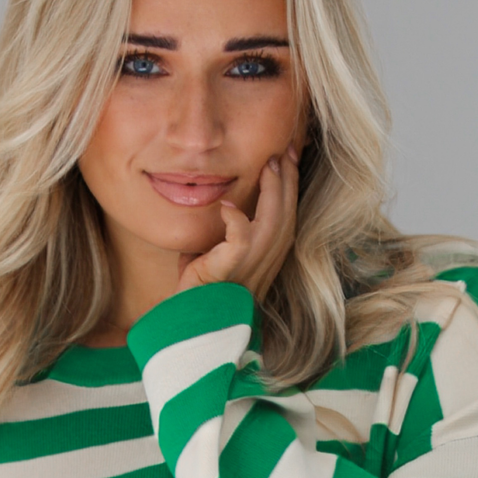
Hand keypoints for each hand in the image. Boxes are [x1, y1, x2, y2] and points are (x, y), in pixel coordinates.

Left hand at [175, 145, 299, 302]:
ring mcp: (250, 272)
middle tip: (285, 149)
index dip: (290, 186)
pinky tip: (229, 206)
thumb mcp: (214, 254)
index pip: (286, 218)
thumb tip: (223, 204)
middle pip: (286, 217)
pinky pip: (241, 244)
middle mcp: (265, 266)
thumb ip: (223, 232)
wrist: (187, 327)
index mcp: (266, 260)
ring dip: (272, 193)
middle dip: (288, 180)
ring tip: (268, 165)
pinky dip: (237, 223)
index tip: (289, 156)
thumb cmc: (200, 293)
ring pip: (272, 226)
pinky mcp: (228, 275)